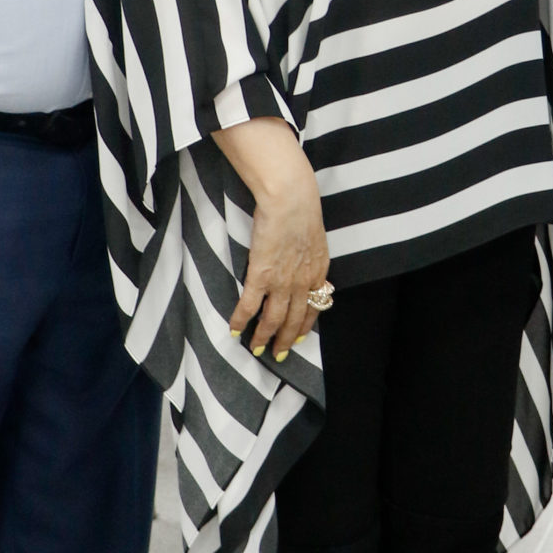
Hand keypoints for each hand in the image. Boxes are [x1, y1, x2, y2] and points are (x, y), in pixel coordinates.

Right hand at [212, 117, 328, 360]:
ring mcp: (282, 281)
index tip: (299, 338)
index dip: (305, 326)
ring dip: (263, 338)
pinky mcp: (261, 275)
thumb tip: (303, 259)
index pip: (314, 307)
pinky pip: (250, 306)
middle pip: (294, 320)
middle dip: (285, 341)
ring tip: (255, 349)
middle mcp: (303, 282)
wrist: (290, 197)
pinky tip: (234, 330)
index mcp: (318, 271)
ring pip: (273, 320)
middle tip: (277, 355)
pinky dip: (241, 321)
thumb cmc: (300, 207)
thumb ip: (310, 254)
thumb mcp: (314, 235)